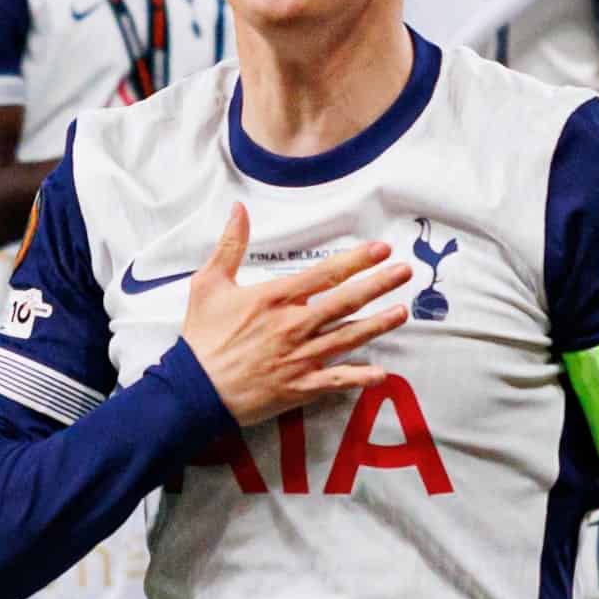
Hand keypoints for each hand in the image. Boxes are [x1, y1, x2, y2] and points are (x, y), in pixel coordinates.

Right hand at [181, 204, 410, 424]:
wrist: (194, 390)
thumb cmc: (201, 337)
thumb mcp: (208, 284)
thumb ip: (230, 245)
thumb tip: (238, 209)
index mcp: (276, 299)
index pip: (325, 274)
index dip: (356, 260)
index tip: (380, 249)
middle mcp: (294, 326)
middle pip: (346, 301)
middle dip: (378, 284)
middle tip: (405, 272)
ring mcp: (300, 358)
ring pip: (348, 337)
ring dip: (378, 324)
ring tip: (402, 311)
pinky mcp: (300, 386)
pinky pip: (336, 380)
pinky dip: (359, 377)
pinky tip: (382, 373)